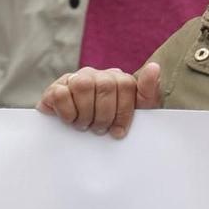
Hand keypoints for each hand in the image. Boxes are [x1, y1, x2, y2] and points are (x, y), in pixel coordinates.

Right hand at [38, 62, 162, 138]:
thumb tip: (154, 67)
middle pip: (106, 86)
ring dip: (85, 113)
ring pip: (83, 86)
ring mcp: (74, 79)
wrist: (77, 140)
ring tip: (85, 125)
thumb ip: (148, 93)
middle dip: (104, 115)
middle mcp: (96, 75)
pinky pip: (61, 94)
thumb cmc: (110, 126)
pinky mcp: (55, 88)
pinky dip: (67, 112)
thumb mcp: (136, 114)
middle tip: (100, 130)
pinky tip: (70, 120)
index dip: (123, 112)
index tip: (119, 132)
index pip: (126, 85)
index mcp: (117, 79)